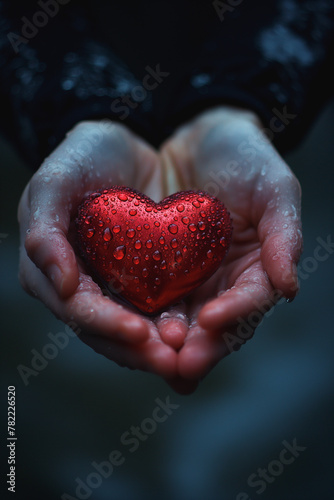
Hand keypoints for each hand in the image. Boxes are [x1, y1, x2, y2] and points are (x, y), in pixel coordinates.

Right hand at [18, 120, 181, 379]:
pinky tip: (203, 337)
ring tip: (190, 361)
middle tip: (173, 362)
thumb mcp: (56, 181)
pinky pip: (164, 311)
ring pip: (138, 331)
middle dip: (139, 351)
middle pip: (109, 334)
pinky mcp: (149, 283)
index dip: (105, 324)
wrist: (131, 149)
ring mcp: (118, 289)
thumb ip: (45, 229)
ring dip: (163, 349)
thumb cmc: (87, 158)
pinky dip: (182, 327)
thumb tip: (61, 286)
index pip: (77, 310)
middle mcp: (85, 289)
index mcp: (55, 271)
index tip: (139, 333)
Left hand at [160, 106, 302, 386]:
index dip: (236, 315)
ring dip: (166, 344)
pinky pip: (150, 300)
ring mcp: (190, 282)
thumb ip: (285, 235)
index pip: (250, 303)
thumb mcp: (274, 188)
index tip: (213, 322)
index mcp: (257, 271)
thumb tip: (290, 287)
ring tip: (152, 355)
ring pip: (181, 323)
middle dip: (198, 348)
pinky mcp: (158, 274)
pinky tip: (126, 332)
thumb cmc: (246, 159)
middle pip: (214, 328)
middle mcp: (223, 285)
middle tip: (179, 365)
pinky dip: (141, 318)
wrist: (200, 140)